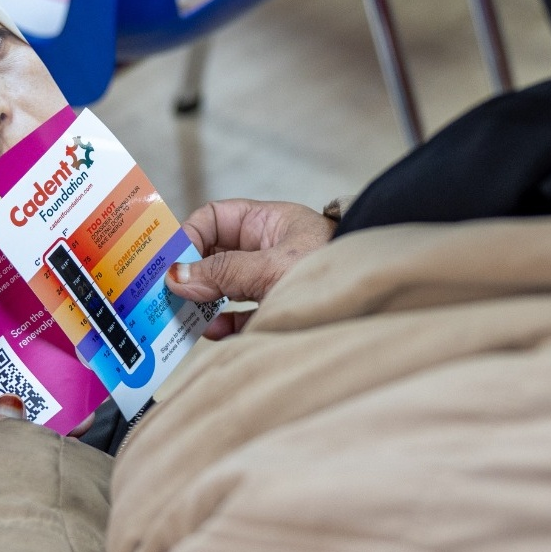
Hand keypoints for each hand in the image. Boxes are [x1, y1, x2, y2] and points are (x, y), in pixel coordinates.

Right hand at [170, 199, 335, 339]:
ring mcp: (275, 280)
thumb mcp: (274, 266)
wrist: (383, 298)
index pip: (214, 219)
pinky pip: (244, 315)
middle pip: (215, 257)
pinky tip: (217, 332)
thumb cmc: (337, 266)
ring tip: (186, 319)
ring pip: (226, 289)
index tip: (169, 264)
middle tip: (167, 297)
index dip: (188, 237)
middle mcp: (269, 248)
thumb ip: (225, 271)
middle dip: (191, 276)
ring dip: (206, 304)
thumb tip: (178, 278)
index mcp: (268, 222)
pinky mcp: (282, 309)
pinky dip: (227, 325)